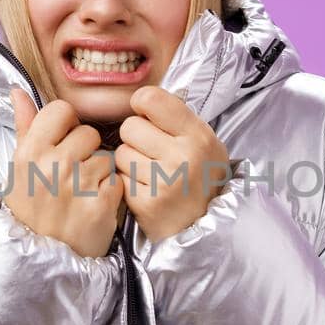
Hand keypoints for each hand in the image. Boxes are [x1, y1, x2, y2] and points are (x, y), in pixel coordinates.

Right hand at [0, 88, 123, 257]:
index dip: (67, 124)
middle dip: (85, 151)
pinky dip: (109, 192)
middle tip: (71, 175)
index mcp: (30, 152)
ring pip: (106, 157)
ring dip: (99, 173)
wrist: (38, 258)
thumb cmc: (29, 209)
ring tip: (81, 192)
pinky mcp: (101, 204)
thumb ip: (26, 127)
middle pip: (88, 133)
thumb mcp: (18, 168)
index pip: (61, 110)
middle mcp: (53, 164)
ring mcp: (79, 184)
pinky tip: (92, 205)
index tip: (63, 140)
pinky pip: (116, 180)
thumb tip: (18, 90)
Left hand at [115, 86, 233, 242]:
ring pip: (121, 153)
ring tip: (150, 173)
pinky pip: (119, 178)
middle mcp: (184, 157)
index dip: (142, 105)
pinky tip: (146, 190)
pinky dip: (128, 183)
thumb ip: (176, 119)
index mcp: (198, 135)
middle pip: (129, 126)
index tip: (147, 116)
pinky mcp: (146, 204)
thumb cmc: (199, 177)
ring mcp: (165, 182)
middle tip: (151, 152)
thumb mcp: (203, 141)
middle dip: (135, 138)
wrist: (205, 226)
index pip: (151, 98)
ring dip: (129, 162)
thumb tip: (140, 98)